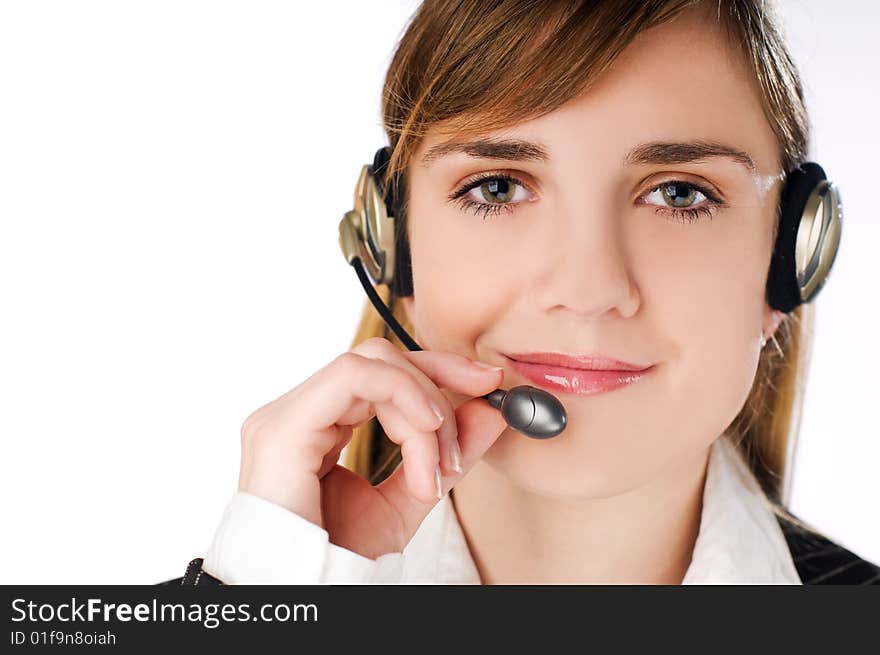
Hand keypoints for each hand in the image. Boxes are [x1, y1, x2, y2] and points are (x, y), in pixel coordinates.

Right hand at [237, 337, 507, 558]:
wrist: (310, 595)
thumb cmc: (343, 557)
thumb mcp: (413, 497)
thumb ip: (446, 453)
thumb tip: (490, 411)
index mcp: (319, 425)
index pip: (381, 373)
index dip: (437, 369)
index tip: (487, 384)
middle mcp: (298, 413)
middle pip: (379, 357)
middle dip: (439, 379)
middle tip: (478, 412)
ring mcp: (285, 416)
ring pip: (372, 365)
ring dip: (424, 405)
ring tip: (440, 462)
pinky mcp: (284, 428)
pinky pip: (353, 377)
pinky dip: (402, 395)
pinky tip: (425, 430)